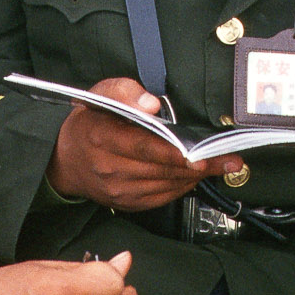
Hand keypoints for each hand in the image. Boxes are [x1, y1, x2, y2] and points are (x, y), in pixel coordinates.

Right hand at [45, 77, 240, 210]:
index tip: (204, 156)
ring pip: (165, 185)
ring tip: (218, 166)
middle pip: (162, 169)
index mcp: (103, 138)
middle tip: (228, 160)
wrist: (65, 159)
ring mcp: (118, 190)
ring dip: (194, 177)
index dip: (178, 154)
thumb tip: (151, 103)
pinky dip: (180, 187)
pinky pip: (161, 197)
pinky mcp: (126, 203)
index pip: (147, 148)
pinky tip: (192, 175)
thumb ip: (125, 91)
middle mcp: (110, 168)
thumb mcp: (100, 94)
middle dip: (199, 166)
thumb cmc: (88, 123)